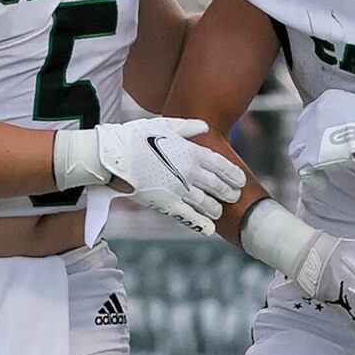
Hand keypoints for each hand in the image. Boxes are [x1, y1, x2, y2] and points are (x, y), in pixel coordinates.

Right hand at [56, 118, 244, 234]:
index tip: (240, 181)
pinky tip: (209, 230)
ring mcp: (179, 189)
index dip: (233, 175)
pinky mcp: (166, 203)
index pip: (222, 165)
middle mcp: (190, 172)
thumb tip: (204, 126)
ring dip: (216, 209)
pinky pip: (189, 217)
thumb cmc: (135, 137)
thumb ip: (187, 127)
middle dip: (228, 193)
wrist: (113, 156)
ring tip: (219, 212)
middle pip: (218, 186)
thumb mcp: (163, 125)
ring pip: (207, 203)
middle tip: (233, 198)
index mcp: (191, 152)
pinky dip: (201, 224)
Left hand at [289, 89, 354, 185]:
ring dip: (307, 162)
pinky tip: (322, 183)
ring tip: (320, 173)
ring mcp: (312, 132)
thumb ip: (345, 118)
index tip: (325, 143)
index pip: (310, 117)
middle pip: (300, 132)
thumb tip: (345, 134)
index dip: (315, 133)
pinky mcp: (314, 152)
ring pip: (297, 150)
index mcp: (326, 100)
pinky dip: (312, 178)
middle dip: (308, 147)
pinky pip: (302, 168)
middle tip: (322, 159)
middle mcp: (315, 112)